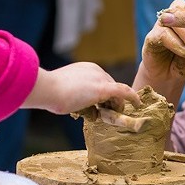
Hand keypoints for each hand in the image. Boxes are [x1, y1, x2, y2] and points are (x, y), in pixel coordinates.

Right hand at [25, 63, 141, 114]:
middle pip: (111, 86)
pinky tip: (138, 104)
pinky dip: (132, 97)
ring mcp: (100, 78)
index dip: (105, 95)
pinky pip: (123, 92)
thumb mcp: (62, 90)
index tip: (103, 105)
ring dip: (117, 105)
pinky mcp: (103, 88)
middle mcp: (95, 70)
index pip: (101, 82)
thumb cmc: (49, 92)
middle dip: (112, 101)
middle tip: (108, 113)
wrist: (47, 88)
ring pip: (117, 92)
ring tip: (113, 115)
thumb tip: (71, 102)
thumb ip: (72, 93)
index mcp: (86, 69)